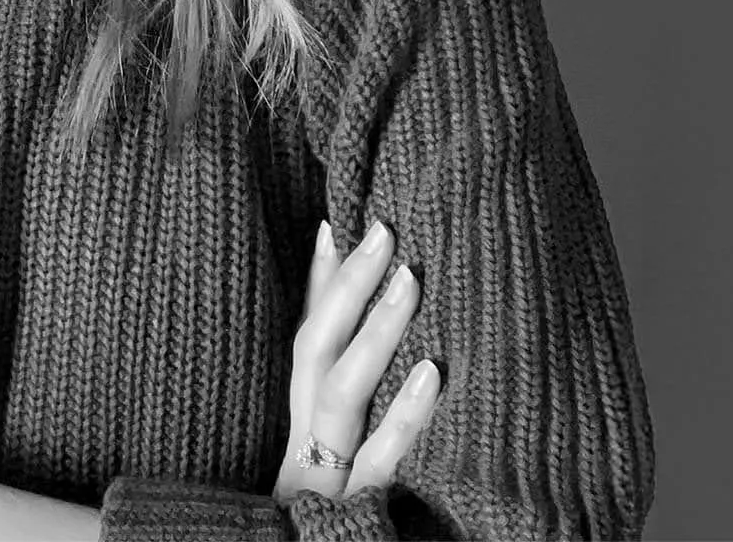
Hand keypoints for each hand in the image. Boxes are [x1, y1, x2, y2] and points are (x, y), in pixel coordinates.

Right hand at [273, 217, 441, 504]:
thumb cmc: (321, 541)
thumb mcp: (328, 482)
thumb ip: (342, 431)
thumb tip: (394, 367)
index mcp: (296, 438)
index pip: (303, 345)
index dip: (317, 285)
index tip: (334, 223)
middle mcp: (301, 452)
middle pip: (314, 354)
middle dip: (345, 287)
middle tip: (381, 225)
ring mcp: (322, 484)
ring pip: (339, 394)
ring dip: (375, 330)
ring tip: (409, 273)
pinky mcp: (350, 520)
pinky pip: (379, 463)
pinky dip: (405, 415)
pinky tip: (435, 372)